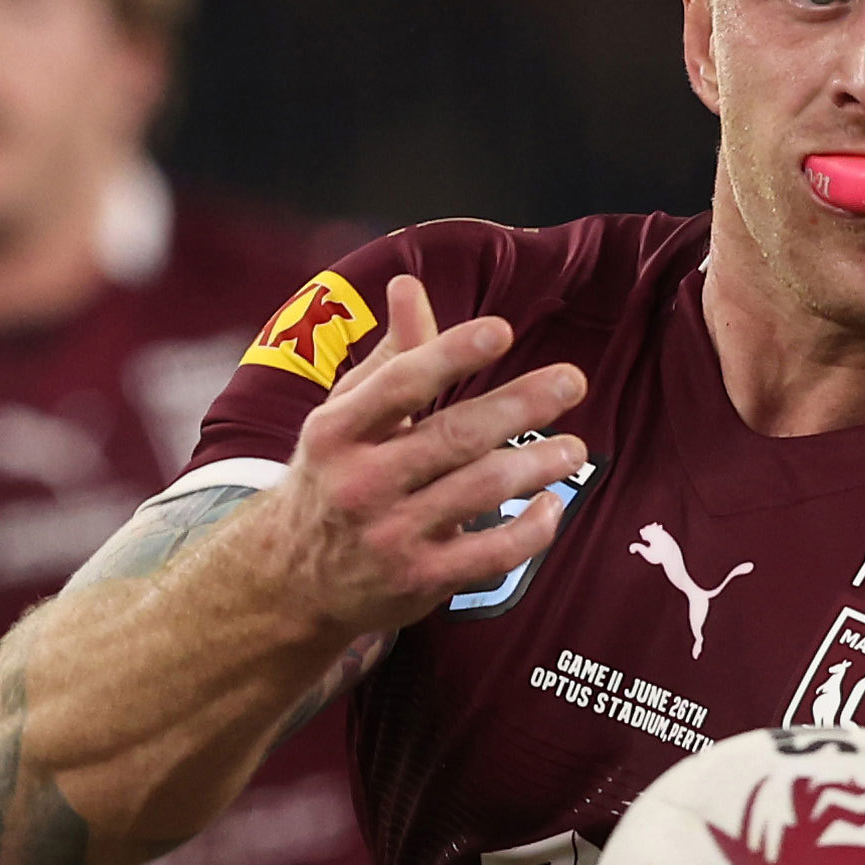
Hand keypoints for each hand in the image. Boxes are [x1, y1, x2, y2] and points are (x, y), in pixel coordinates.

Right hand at [264, 275, 588, 634]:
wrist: (291, 580)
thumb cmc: (332, 478)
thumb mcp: (345, 416)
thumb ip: (391, 356)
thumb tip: (408, 284)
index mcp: (338, 431)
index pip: (399, 386)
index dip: (451, 355)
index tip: (501, 331)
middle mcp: (360, 483)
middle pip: (451, 437)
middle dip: (517, 406)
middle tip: (571, 381)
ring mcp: (390, 535)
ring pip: (478, 492)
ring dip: (535, 465)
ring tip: (574, 446)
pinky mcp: (420, 581)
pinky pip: (490, 555)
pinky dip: (530, 530)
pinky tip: (552, 505)